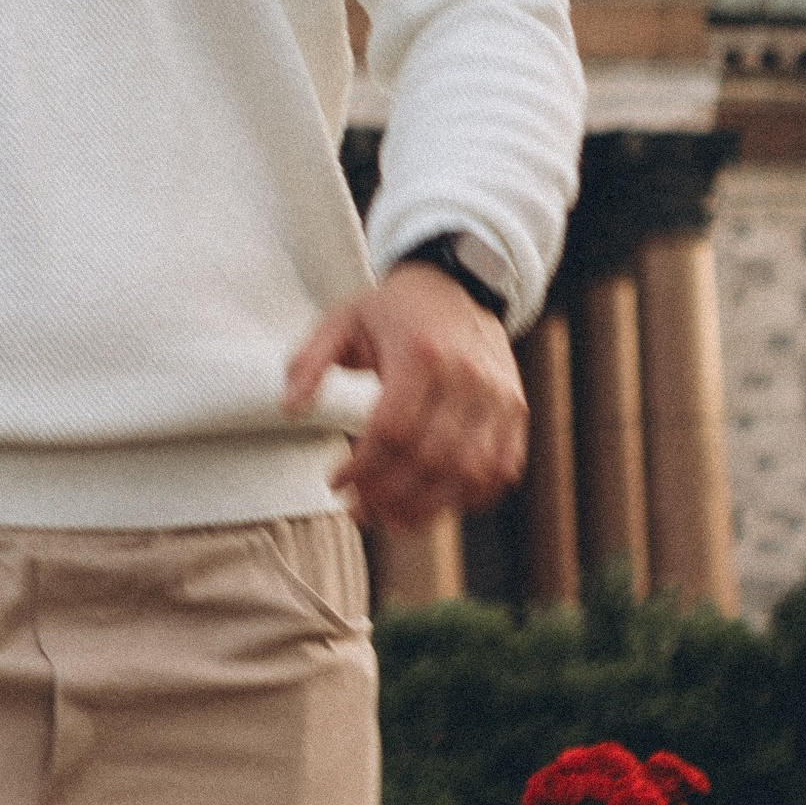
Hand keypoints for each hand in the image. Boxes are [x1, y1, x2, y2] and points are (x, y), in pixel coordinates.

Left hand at [286, 259, 527, 532]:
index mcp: (420, 352)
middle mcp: (467, 376)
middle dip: (390, 495)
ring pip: (468, 473)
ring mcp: (499, 396)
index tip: (336, 482)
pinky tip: (434, 503)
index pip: (393, 430)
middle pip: (431, 459)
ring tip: (390, 519)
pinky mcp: (516, 410)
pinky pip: (500, 471)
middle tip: (358, 510)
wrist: (457, 284)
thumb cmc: (391, 310)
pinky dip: (469, 497)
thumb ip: (310, 362)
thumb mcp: (341, 321)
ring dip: (428, 508)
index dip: (362, 468)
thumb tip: (289, 409)